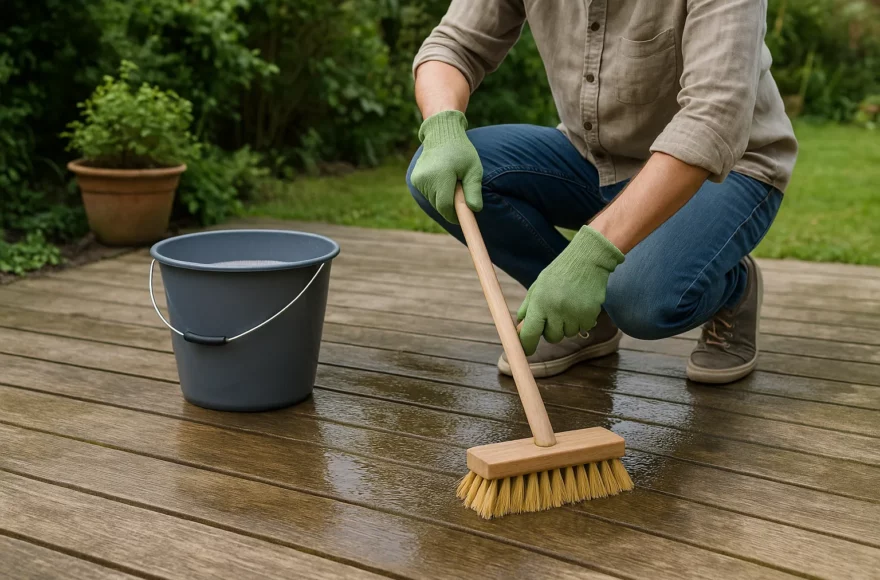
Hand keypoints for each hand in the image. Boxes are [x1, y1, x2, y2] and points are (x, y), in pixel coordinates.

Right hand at [410, 110, 482, 223]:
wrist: (442, 134)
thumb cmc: (461, 151)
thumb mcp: (473, 169)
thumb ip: (473, 190)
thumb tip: (474, 210)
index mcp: (441, 175)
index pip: (445, 206)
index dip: (454, 216)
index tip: (461, 218)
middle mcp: (426, 178)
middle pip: (439, 205)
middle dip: (450, 205)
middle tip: (459, 191)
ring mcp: (418, 179)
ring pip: (433, 201)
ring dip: (443, 198)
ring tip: (450, 180)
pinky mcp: (415, 179)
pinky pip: (428, 194)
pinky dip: (436, 192)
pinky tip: (441, 178)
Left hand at [517, 226, 624, 355]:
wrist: (587, 260)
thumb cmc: (559, 273)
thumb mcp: (538, 286)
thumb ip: (528, 308)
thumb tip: (518, 328)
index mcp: (539, 302)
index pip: (529, 333)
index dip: (526, 345)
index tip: (525, 351)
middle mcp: (556, 310)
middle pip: (551, 338)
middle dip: (552, 330)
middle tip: (555, 314)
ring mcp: (573, 313)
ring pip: (568, 334)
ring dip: (567, 325)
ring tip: (569, 305)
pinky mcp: (589, 315)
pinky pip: (582, 329)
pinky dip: (581, 321)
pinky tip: (580, 305)